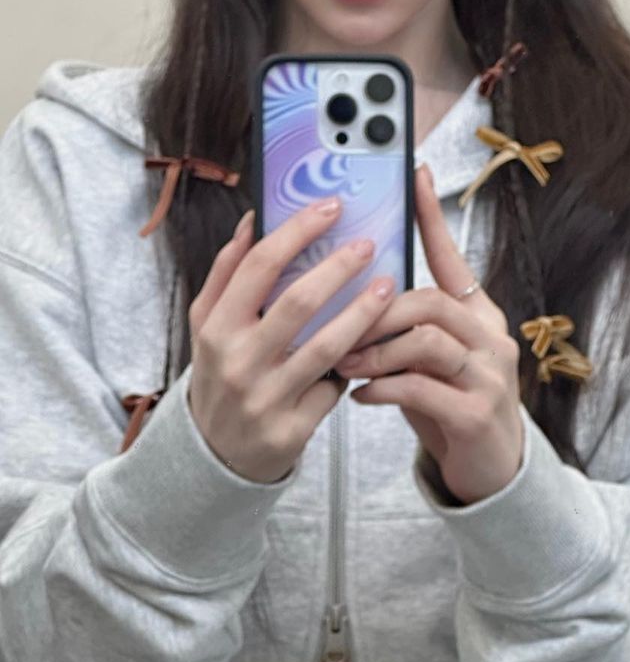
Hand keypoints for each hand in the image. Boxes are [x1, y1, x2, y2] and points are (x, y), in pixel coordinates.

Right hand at [188, 198, 395, 482]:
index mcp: (216, 327)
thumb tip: (255, 220)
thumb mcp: (209, 325)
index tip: (331, 206)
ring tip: (388, 286)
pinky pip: (333, 389)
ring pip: (327, 348)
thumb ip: (227, 272)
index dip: (298, 231)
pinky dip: (352, 366)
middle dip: (339, 268)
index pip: (259, 266)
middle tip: (369, 244)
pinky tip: (373, 347)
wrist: (213, 455)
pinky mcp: (291, 430)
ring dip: (363, 313)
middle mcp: (237, 362)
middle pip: (298, 303)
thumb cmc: (221, 373)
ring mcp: (264, 398)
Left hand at [336, 166, 523, 504]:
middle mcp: (490, 336)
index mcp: (477, 315)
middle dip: (376, 310)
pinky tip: (360, 394)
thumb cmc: (449, 403)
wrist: (492, 469)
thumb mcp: (429, 359)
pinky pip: (422, 388)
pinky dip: (383, 387)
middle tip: (338, 323)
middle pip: (430, 300)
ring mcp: (488, 375)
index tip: (414, 174)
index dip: (431, 217)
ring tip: (343, 361)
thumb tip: (352, 294)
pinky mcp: (477, 414)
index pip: (452, 257)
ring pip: (426, 341)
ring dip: (375, 349)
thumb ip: (404, 328)